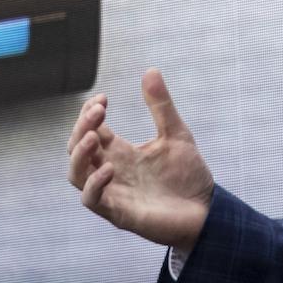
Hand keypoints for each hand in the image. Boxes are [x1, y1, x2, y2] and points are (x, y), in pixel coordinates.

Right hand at [66, 69, 213, 249]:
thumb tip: (150, 70)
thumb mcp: (176, 134)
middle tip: (99, 111)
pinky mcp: (118, 213)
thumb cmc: (188, 176)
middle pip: (76, 148)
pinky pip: (92, 199)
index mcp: (119, 152)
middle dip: (81, 127)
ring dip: (79, 153)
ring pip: (75, 174)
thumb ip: (161, 106)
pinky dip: (94, 184)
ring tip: (94, 136)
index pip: (89, 130)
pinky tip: (110, 168)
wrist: (206, 211)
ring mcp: (112, 192)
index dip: (88, 113)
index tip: (103, 98)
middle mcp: (110, 170)